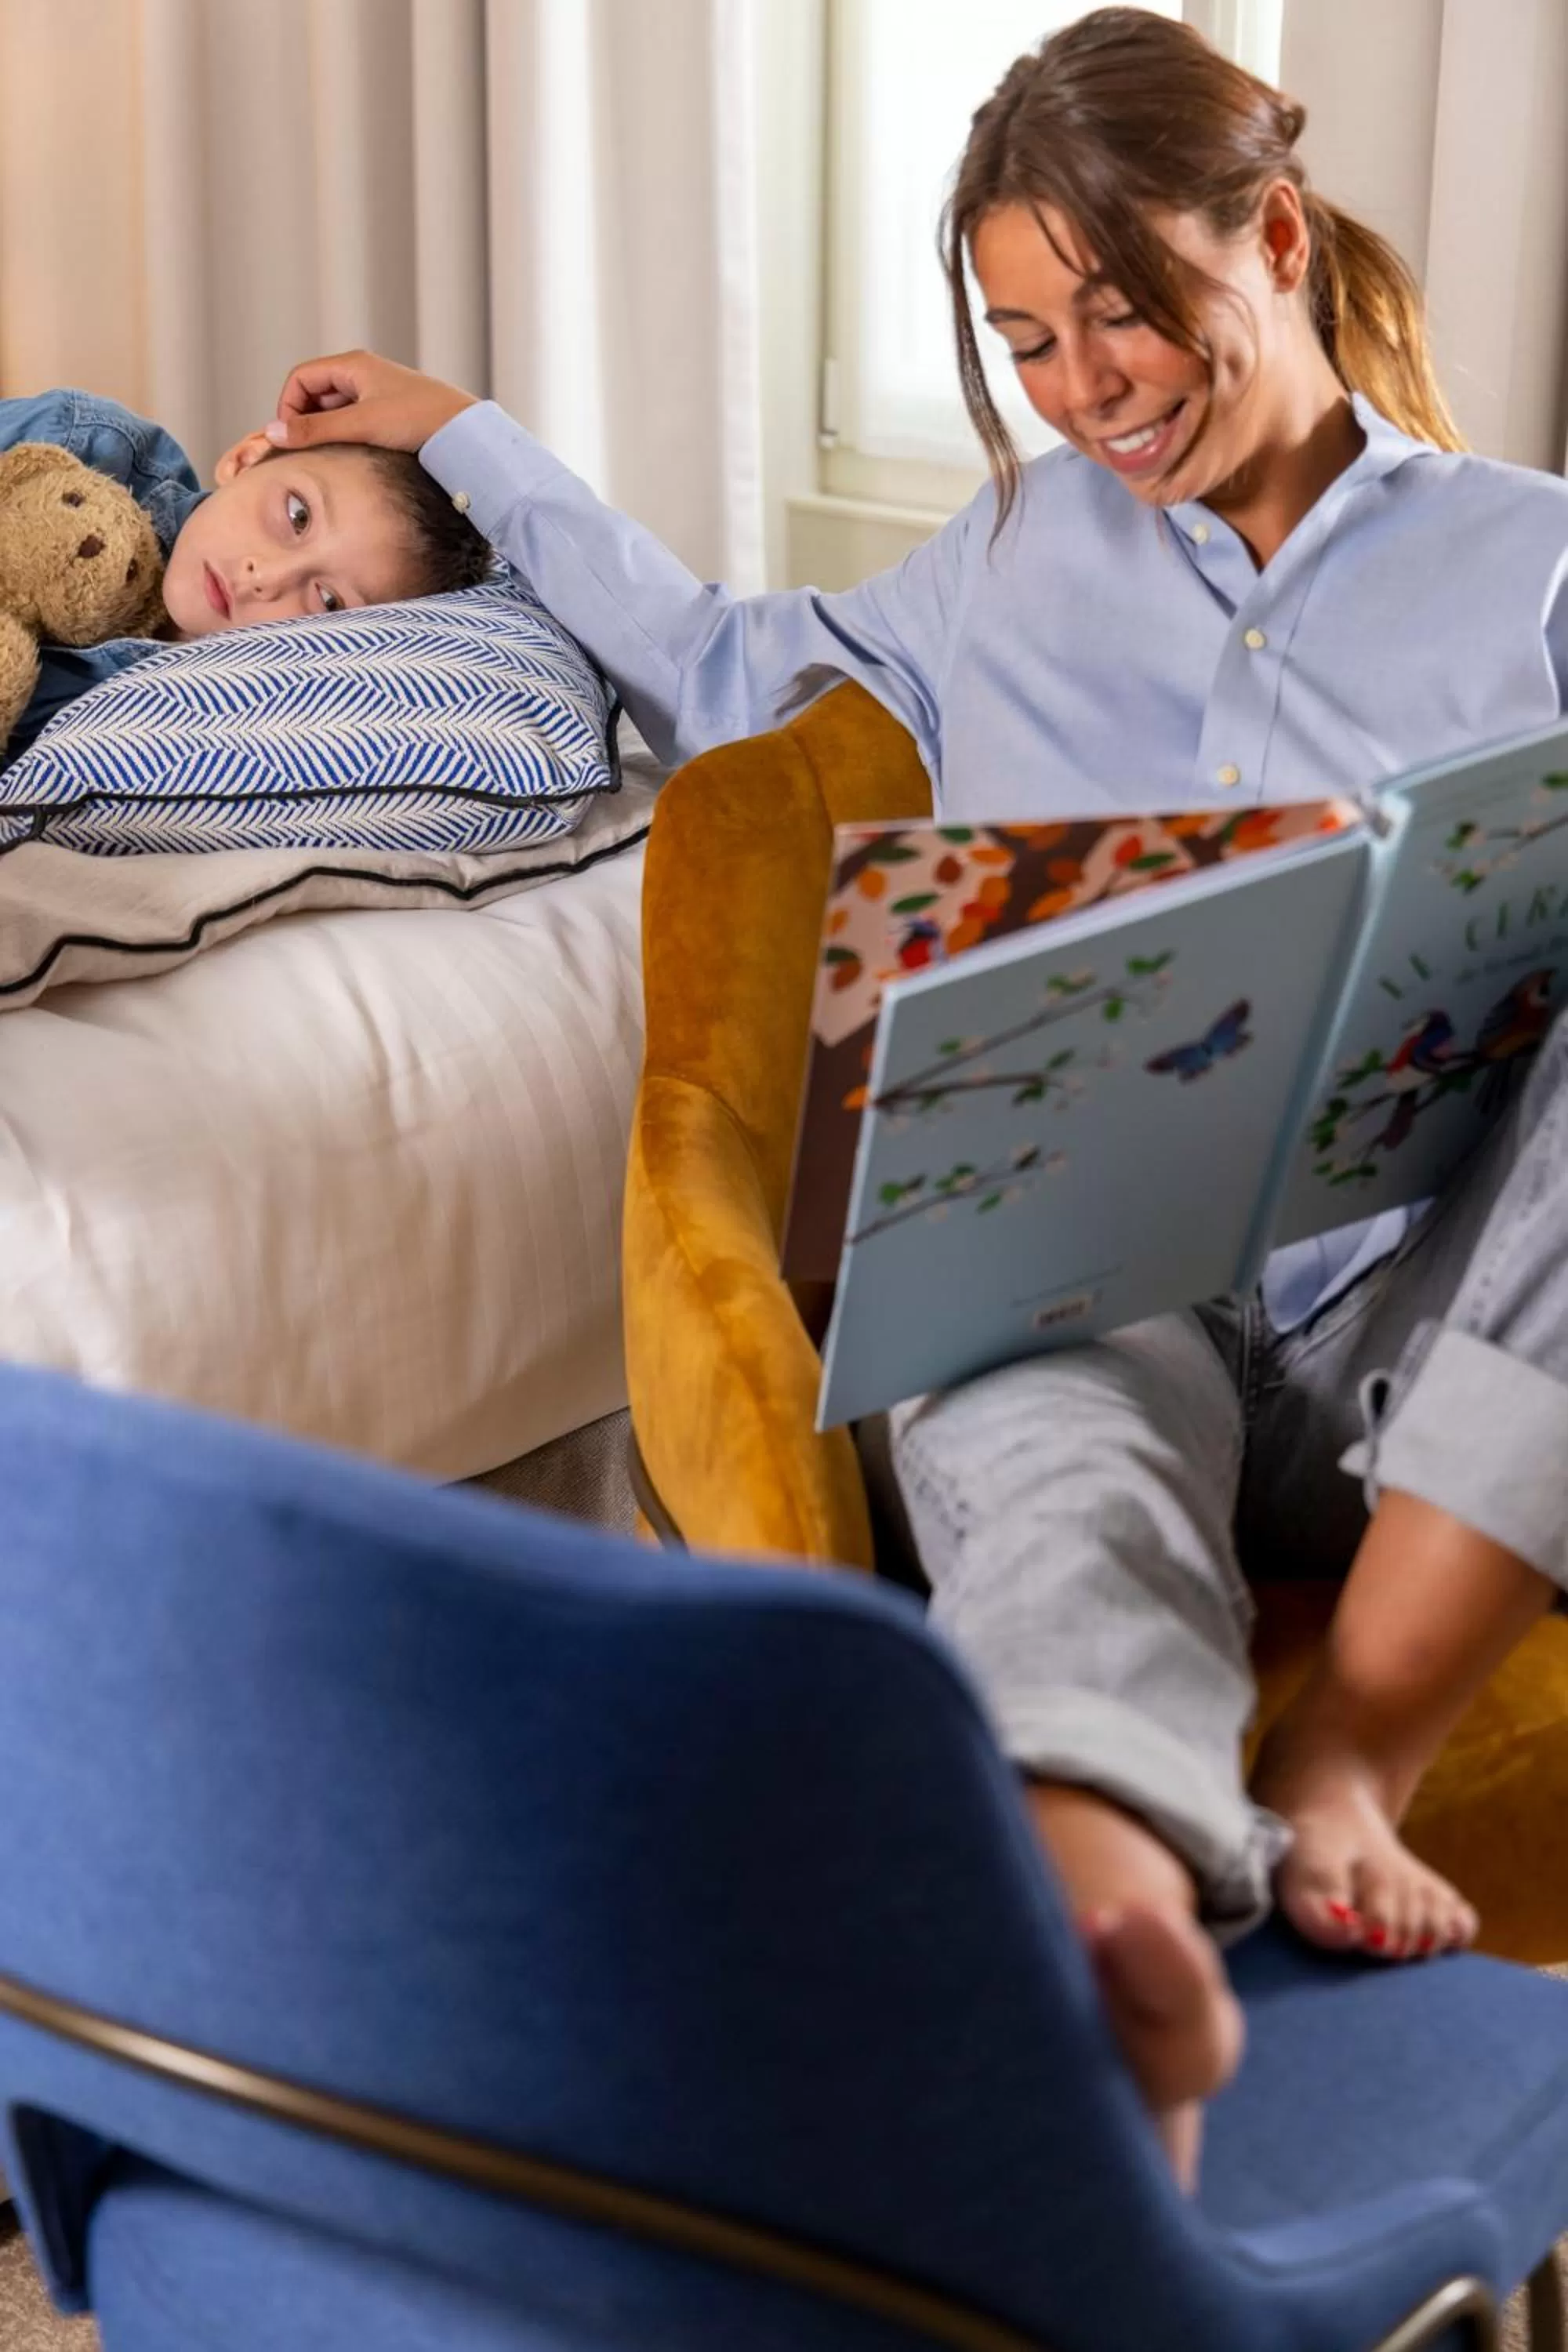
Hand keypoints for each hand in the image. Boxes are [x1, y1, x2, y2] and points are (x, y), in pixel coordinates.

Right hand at [264, 350, 476, 455]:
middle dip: (304, 421)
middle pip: (315, 393)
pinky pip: (353, 421)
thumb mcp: (361, 425)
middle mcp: (363, 374)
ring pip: (334, 410)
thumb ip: (315, 430)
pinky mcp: (388, 413)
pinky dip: (344, 437)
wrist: (466, 433)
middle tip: (304, 452)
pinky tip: (349, 458)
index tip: (290, 439)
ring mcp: (376, 393)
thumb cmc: (419, 420)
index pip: (300, 378)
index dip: (288, 407)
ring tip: (327, 457)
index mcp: (353, 365)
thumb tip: (271, 433)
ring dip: (325, 431)